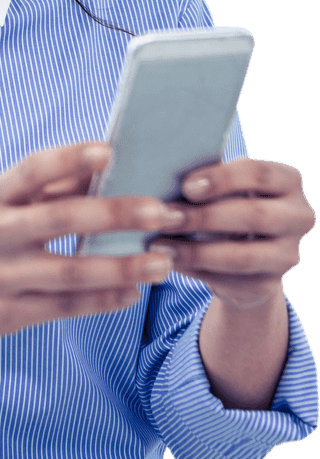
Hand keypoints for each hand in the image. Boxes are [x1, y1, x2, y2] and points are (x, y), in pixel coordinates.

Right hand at [0, 141, 185, 340]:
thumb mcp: (1, 202)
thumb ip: (50, 187)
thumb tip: (110, 163)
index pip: (31, 171)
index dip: (69, 159)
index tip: (110, 151)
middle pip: (58, 220)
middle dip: (113, 214)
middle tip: (160, 210)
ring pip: (68, 272)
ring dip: (121, 267)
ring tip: (162, 263)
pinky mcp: (4, 315)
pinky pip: (62, 308)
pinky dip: (102, 301)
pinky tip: (133, 293)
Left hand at [149, 158, 316, 306]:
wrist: (243, 249)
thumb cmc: (228, 201)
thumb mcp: (225, 185)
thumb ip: (209, 179)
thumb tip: (167, 176)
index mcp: (288, 181)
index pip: (260, 174)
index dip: (222, 180)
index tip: (186, 187)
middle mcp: (299, 216)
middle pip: (254, 215)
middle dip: (204, 216)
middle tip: (164, 216)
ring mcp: (288, 254)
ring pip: (242, 255)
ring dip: (195, 251)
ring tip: (159, 246)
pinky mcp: (270, 284)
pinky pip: (230, 281)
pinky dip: (195, 271)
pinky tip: (170, 262)